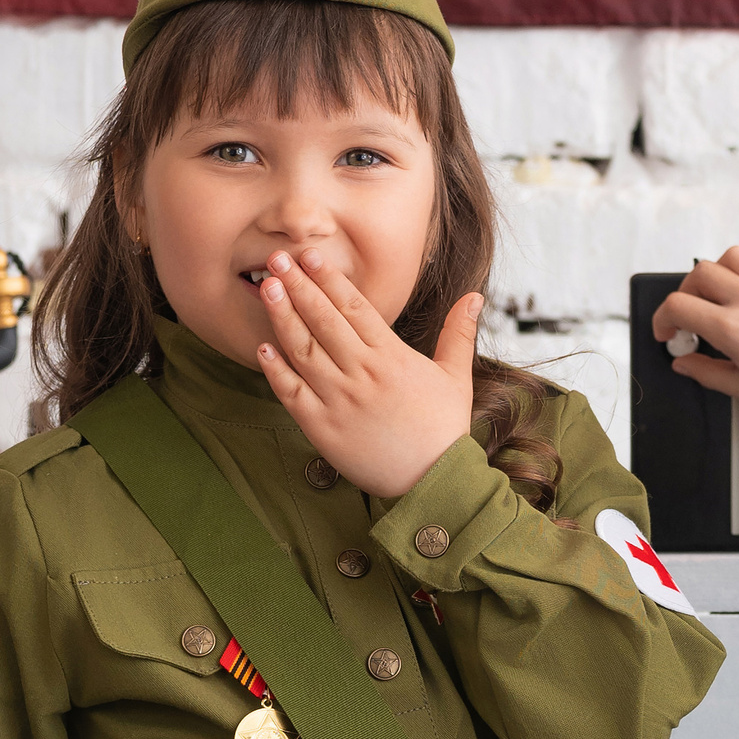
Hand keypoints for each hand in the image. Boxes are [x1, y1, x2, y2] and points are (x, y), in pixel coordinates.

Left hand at [257, 256, 479, 499]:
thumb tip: (475, 295)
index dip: (330, 279)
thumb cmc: (444, 429)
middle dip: (298, 286)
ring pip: (303, 350)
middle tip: (277, 259)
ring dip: (283, 317)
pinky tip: (264, 347)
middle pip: (324, 320)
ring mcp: (339, 401)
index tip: (311, 257)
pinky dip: (276, 369)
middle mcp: (363, 374)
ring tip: (267, 288)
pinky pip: (292, 393)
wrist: (433, 482)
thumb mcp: (457, 376)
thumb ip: (459, 333)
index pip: (355, 308)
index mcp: (393, 358)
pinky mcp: (322, 428)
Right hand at [651, 246, 738, 419]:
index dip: (663, 317)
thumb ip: (706, 372)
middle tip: (692, 314)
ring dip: (719, 271)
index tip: (669, 330)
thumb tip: (684, 363)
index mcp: (733, 328)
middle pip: (700, 274)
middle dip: (687, 293)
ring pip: (732, 256)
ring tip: (721, 292)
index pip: (679, 306)